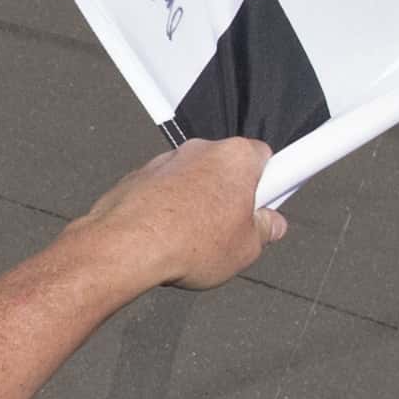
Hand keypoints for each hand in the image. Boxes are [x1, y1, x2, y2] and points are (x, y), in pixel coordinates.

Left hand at [65, 139, 284, 292]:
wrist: (124, 246)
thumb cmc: (188, 242)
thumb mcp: (246, 249)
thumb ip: (264, 232)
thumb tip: (270, 226)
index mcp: (236, 157)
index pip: (268, 158)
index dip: (274, 181)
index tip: (273, 198)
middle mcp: (201, 149)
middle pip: (229, 169)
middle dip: (233, 197)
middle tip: (233, 232)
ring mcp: (166, 160)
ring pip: (194, 181)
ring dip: (198, 204)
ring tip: (194, 241)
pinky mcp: (139, 176)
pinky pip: (164, 192)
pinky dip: (168, 209)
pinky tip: (166, 238)